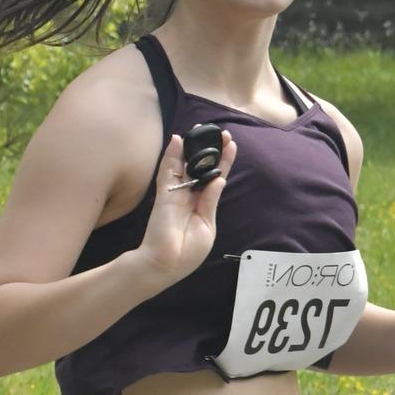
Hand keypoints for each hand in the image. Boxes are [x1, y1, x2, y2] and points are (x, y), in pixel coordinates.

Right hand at [136, 130, 235, 280]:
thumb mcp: (207, 227)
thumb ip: (210, 202)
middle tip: (217, 132)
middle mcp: (189, 196)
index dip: (223, 161)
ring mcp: (176, 195)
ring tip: (198, 130)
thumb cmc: (188, 252)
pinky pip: (167, 173)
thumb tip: (218, 179)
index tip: (231, 144)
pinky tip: (176, 141)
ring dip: (191, 148)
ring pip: (183, 166)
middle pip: (199, 168)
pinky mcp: (164, 196)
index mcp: (202, 205)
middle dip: (208, 150)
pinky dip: (170, 157)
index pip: (214, 178)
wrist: (165, 265)